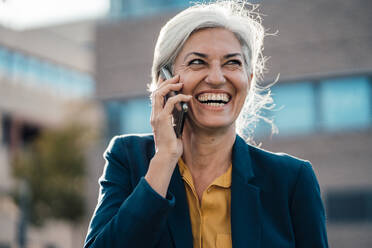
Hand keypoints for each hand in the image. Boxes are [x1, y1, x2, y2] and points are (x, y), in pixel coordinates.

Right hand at [146, 75, 191, 196]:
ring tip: (180, 83)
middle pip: (156, 92)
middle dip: (167, 82)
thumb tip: (183, 108)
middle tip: (177, 76)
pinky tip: (187, 97)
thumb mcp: (174, 128)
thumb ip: (175, 118)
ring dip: (170, 86)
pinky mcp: (163, 119)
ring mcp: (157, 116)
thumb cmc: (172, 146)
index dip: (161, 85)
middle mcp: (154, 115)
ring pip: (159, 94)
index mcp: (156, 117)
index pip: (155, 97)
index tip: (168, 78)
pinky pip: (170, 102)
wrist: (167, 156)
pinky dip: (179, 97)